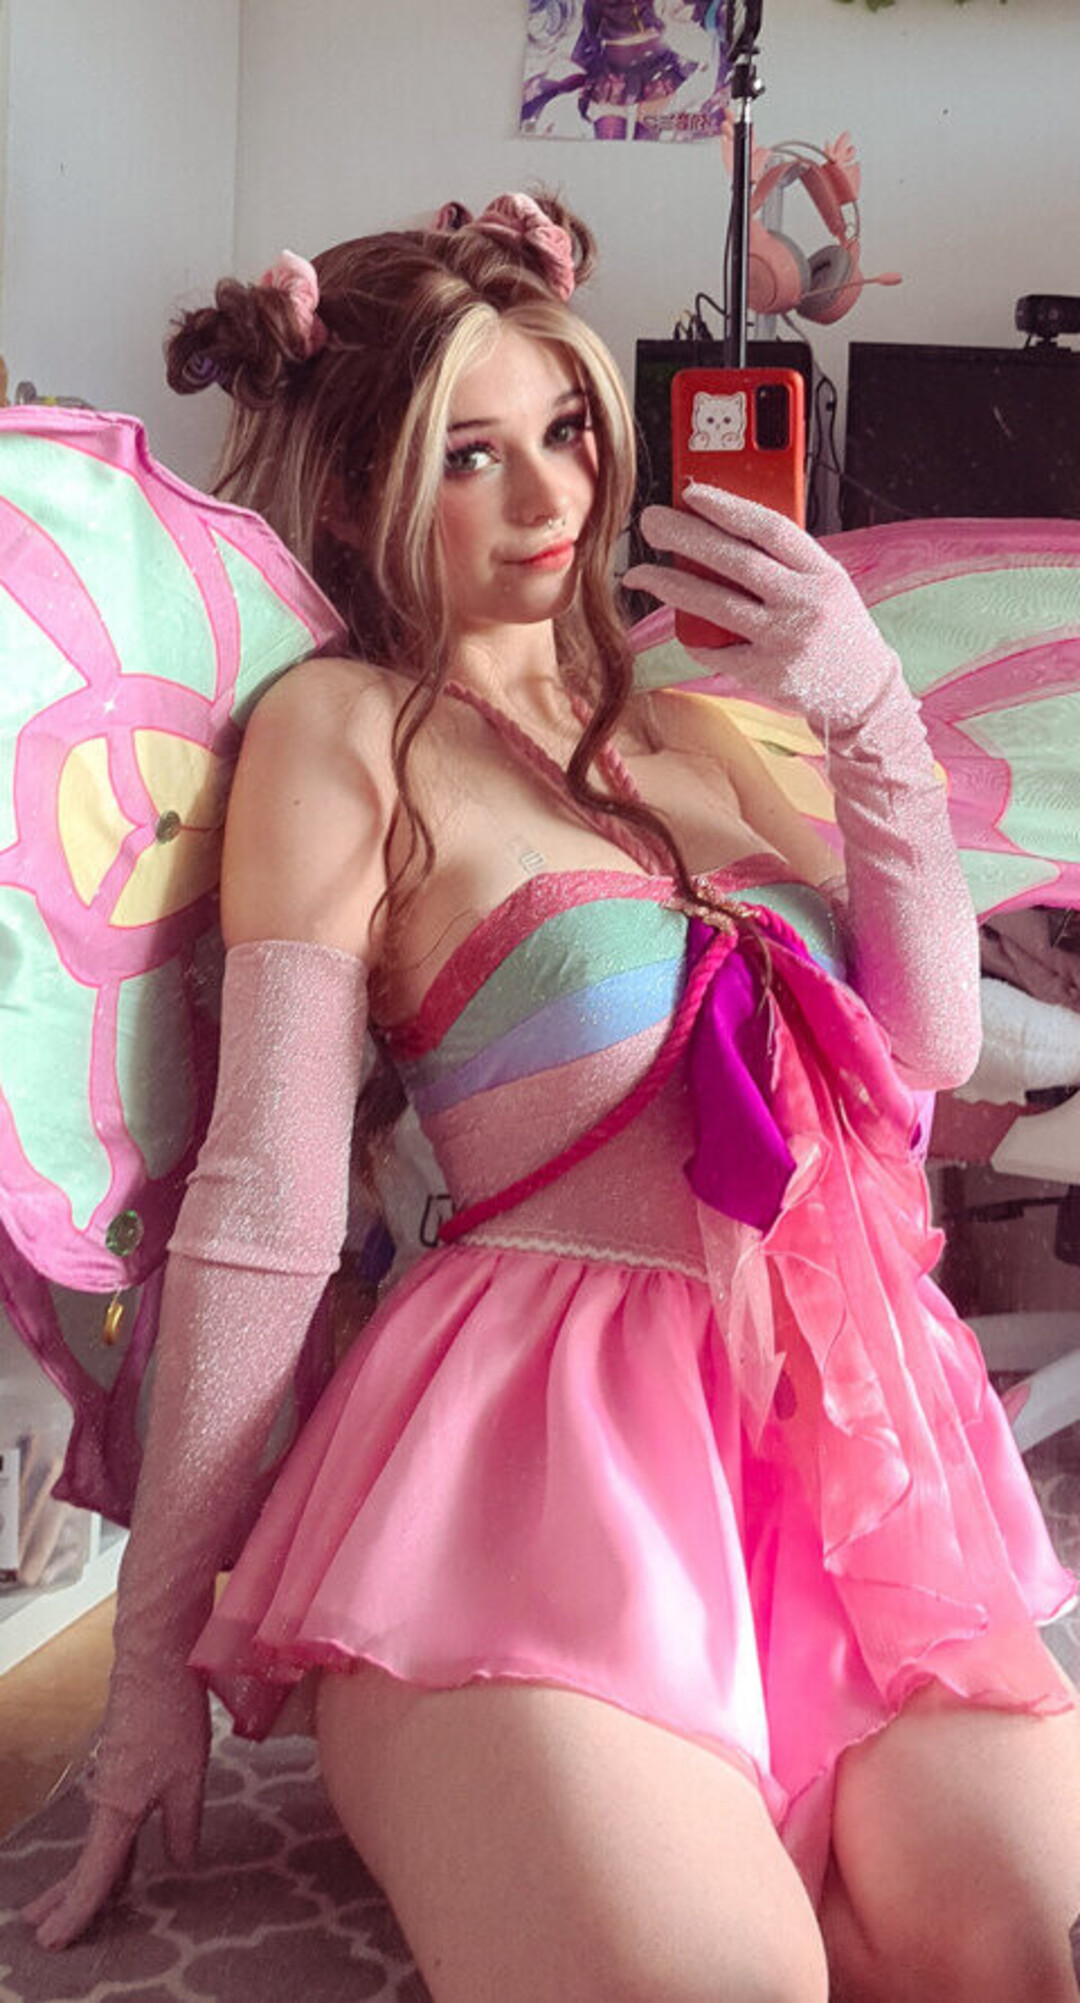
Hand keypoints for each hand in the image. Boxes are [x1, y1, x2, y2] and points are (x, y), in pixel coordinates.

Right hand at [22, 1665, 209, 1949]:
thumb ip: (183, 1826)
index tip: (55, 1939)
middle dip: (66, 1899)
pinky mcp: (121, 1764)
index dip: (76, 1911)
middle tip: (44, 1930)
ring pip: (97, 1839)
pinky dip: (111, 1846)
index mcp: (117, 1809)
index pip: (94, 1875)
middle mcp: (105, 1798)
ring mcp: (111, 1780)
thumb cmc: (171, 1713)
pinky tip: (124, 1857)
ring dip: (88, 1874)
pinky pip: (112, 1819)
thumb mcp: (189, 1777)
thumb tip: (181, 1864)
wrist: (155, 1658)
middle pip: (85, 1861)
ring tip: (73, 1903)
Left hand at [625, 484, 903, 739]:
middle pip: (735, 561)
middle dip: (685, 537)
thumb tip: (721, 526)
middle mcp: (806, 604)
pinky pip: (715, 650)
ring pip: (716, 605)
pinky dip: (692, 636)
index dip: (728, 507)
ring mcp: (785, 642)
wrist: (863, 693)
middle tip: (650, 522)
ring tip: (640, 572)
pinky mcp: (766, 675)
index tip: (691, 493)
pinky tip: (678, 624)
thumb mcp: (827, 584)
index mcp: (823, 573)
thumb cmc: (836, 629)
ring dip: (670, 586)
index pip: (770, 529)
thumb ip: (786, 559)